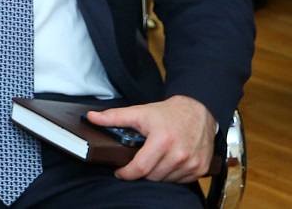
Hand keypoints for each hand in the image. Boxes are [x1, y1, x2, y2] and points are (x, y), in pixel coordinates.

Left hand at [89, 94, 214, 182]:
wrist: (198, 110)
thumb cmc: (167, 113)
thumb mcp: (139, 112)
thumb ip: (114, 117)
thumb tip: (91, 117)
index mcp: (162, 141)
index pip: (140, 167)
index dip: (126, 173)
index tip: (119, 172)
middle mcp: (179, 155)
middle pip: (152, 176)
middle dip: (140, 172)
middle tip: (137, 163)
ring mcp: (191, 163)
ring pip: (165, 180)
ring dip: (156, 174)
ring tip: (153, 161)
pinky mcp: (200, 169)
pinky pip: (180, 181)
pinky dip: (171, 175)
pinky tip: (167, 163)